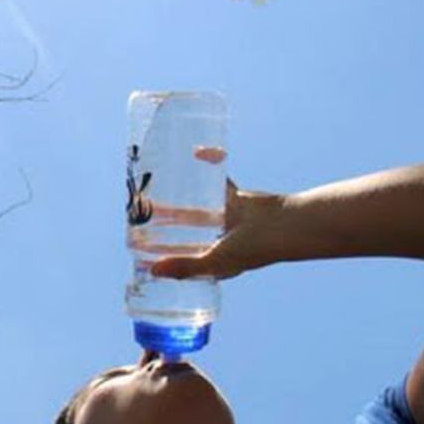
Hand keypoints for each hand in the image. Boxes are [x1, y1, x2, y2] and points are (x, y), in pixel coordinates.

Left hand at [149, 150, 286, 279]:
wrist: (288, 224)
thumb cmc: (256, 248)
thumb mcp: (216, 261)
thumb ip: (186, 265)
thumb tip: (152, 270)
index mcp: (212, 259)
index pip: (178, 256)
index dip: (158, 252)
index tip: (135, 244)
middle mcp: (217, 239)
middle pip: (182, 230)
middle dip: (161, 225)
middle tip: (138, 214)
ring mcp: (226, 218)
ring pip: (194, 207)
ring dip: (175, 201)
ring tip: (152, 193)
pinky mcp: (236, 197)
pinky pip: (218, 178)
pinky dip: (211, 163)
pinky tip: (197, 153)